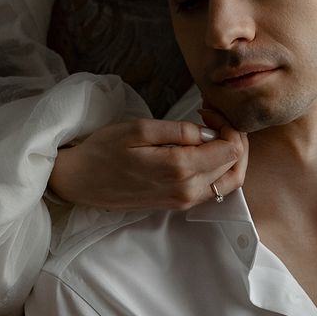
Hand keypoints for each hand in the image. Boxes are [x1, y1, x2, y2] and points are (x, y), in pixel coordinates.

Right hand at [48, 113, 247, 210]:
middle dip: (232, 138)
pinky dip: (216, 167)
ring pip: (228, 181)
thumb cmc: (104, 150)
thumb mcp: (139, 129)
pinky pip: (213, 188)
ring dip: (228, 154)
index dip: (228, 125)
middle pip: (236, 167)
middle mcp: (187, 191)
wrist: (80, 181)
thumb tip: (207, 132)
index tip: (207, 111)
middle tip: (212, 118)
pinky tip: (198, 148)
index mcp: (180, 169)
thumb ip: (178, 131)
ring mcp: (184, 201)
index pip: (231, 150)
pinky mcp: (178, 203)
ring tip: (209, 131)